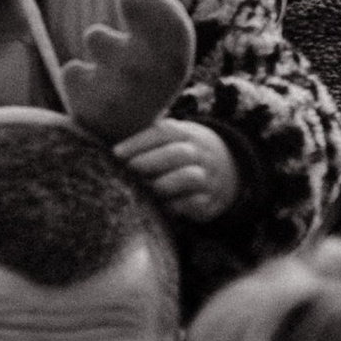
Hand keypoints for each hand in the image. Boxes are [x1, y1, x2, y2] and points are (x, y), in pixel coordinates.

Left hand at [114, 118, 239, 224]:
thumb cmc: (186, 153)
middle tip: (126, 171)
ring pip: (187, 177)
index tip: (115, 152)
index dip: (139, 141)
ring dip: (161, 184)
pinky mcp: (209, 200)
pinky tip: (158, 208)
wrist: (230, 168)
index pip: (163, 131)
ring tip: (142, 191)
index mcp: (187, 133)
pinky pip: (192, 204)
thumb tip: (110, 142)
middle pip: (175, 153)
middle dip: (148, 162)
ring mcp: (207, 176)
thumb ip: (151, 139)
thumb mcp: (177, 138)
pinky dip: (175, 206)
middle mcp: (199, 152)